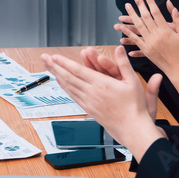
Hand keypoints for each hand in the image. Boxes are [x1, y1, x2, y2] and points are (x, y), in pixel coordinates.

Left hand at [41, 47, 163, 159]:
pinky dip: (65, 87)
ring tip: (49, 68)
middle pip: (68, 77)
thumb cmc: (134, 107)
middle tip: (44, 58)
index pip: (77, 70)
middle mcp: (91, 93)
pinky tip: (61, 83)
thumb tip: (119, 48)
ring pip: (68, 87)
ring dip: (57, 76)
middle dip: (55, 66)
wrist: (132, 129)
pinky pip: (73, 96)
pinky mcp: (88, 109)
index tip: (54, 56)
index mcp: (101, 84)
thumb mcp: (133, 81)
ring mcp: (88, 102)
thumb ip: (124, 64)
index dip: (64, 63)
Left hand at [114, 0, 178, 76]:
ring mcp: (150, 43)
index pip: (156, 12)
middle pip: (145, 18)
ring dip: (130, 18)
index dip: (150, 2)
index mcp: (165, 30)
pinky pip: (135, 41)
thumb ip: (177, 19)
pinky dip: (128, 35)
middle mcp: (156, 35)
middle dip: (139, 6)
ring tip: (124, 11)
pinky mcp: (146, 51)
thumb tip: (171, 6)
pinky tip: (121, 31)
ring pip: (137, 28)